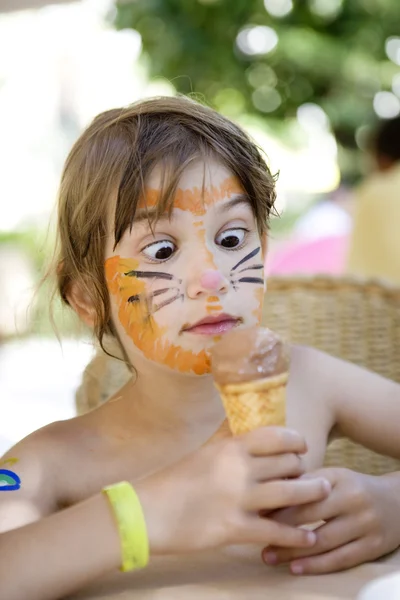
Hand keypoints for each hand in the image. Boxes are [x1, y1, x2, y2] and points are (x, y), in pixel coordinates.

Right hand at [135, 427, 330, 555]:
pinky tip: (309, 536)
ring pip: (290, 494)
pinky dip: (297, 535)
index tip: (301, 447)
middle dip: (304, 469)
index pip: (276, 436)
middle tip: (310, 475)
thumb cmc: (175, 479)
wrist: (149, 511)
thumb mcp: (204, 450)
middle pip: (288, 464)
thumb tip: (244, 418)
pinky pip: (276, 531)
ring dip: (312, 495)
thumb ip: (228, 436)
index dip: (295, 441)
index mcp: (231, 447)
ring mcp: (239, 500)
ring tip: (323, 494)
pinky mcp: (235, 529)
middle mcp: (239, 469)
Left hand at [263, 467, 399, 573]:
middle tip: (256, 536)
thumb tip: (267, 494)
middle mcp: (352, 498)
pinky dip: (317, 565)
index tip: (256, 511)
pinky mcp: (372, 546)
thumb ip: (305, 484)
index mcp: (338, 478)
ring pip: (324, 540)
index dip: (278, 502)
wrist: (398, 502)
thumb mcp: (333, 477)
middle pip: (311, 514)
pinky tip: (296, 568)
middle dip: (281, 527)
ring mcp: (364, 523)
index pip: (303, 490)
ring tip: (269, 556)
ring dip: (293, 551)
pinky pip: (341, 558)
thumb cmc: (354, 488)